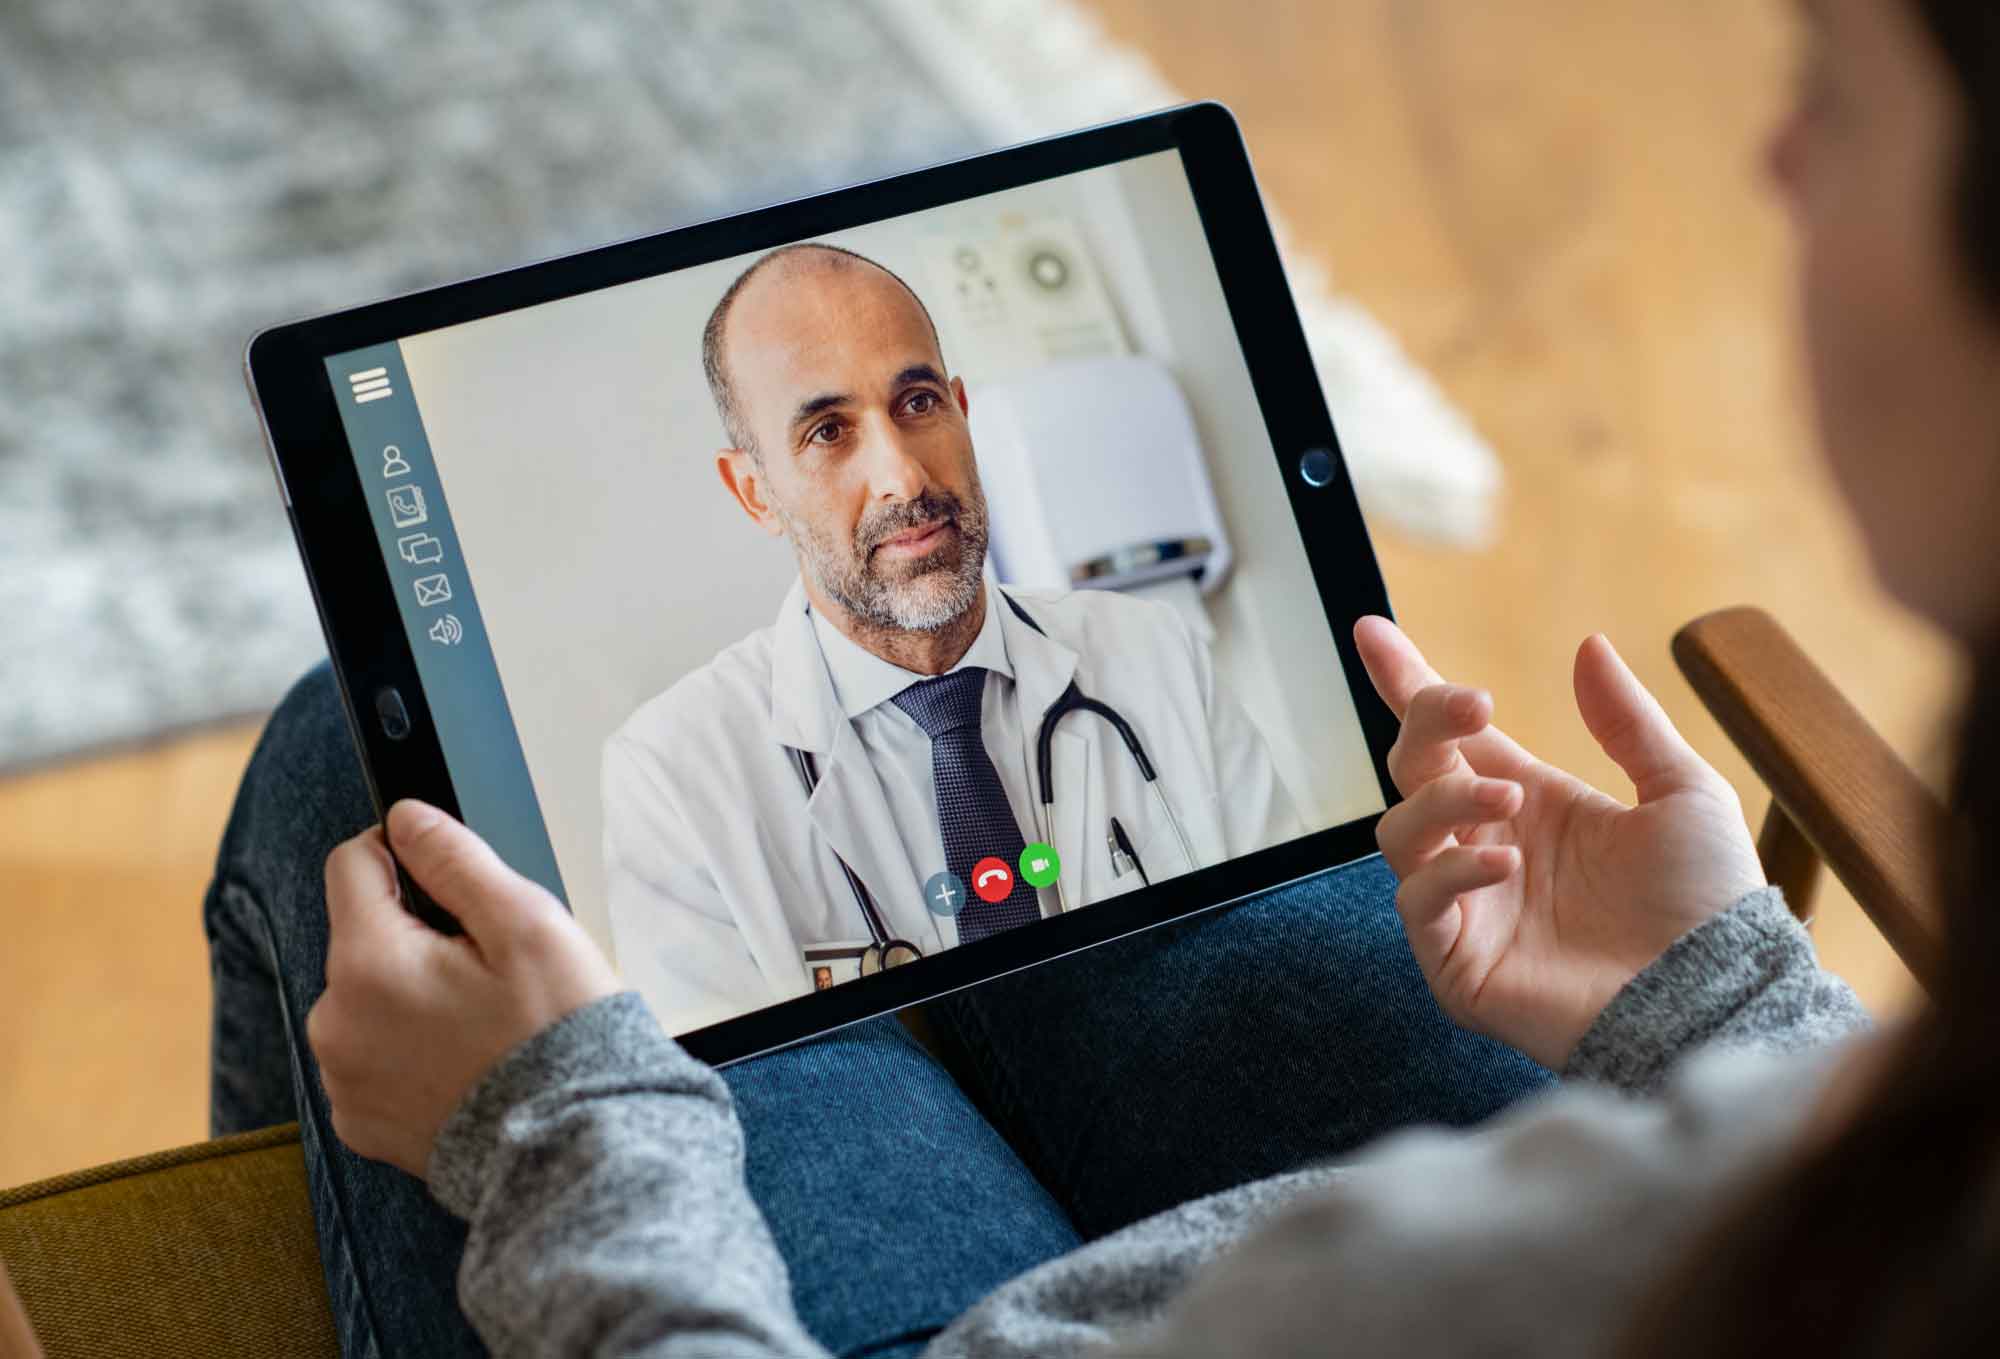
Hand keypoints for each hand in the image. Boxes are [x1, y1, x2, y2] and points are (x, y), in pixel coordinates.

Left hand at [308, 800, 619, 1176]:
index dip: (400, 852)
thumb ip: (455, 859)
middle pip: (362, 938)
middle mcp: (335, 1024)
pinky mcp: (362, 1124)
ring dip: (411, 996)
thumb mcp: (524, 922)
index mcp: (367, 963)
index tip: (446, 874)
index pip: (350, 864)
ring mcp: (344, 1080)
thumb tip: (405, 818)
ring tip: (484, 1023)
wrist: (573, 1148)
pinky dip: (411, 1053)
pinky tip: (468, 1063)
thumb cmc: (558, 1034)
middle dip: (417, 937)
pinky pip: (375, 1059)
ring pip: (368, 999)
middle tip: (491, 969)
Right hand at [1354, 616, 1765, 1068]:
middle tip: (1471, 706)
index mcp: (1530, 803)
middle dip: (1426, 724)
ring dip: (1443, 802)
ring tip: (1507, 801)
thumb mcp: (1682, 794)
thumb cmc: (1708, 906)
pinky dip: (1450, 874)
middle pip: (1413, 769)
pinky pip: (1418, 902)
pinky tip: (1505, 865)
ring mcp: (1467, 906)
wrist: (1716, 998)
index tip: (1372, 630)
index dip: (1406, 683)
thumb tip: (1586, 646)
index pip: (1450, 737)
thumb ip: (1628, 722)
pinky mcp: (1456, 962)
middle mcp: (1486, 847)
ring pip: (1401, 831)